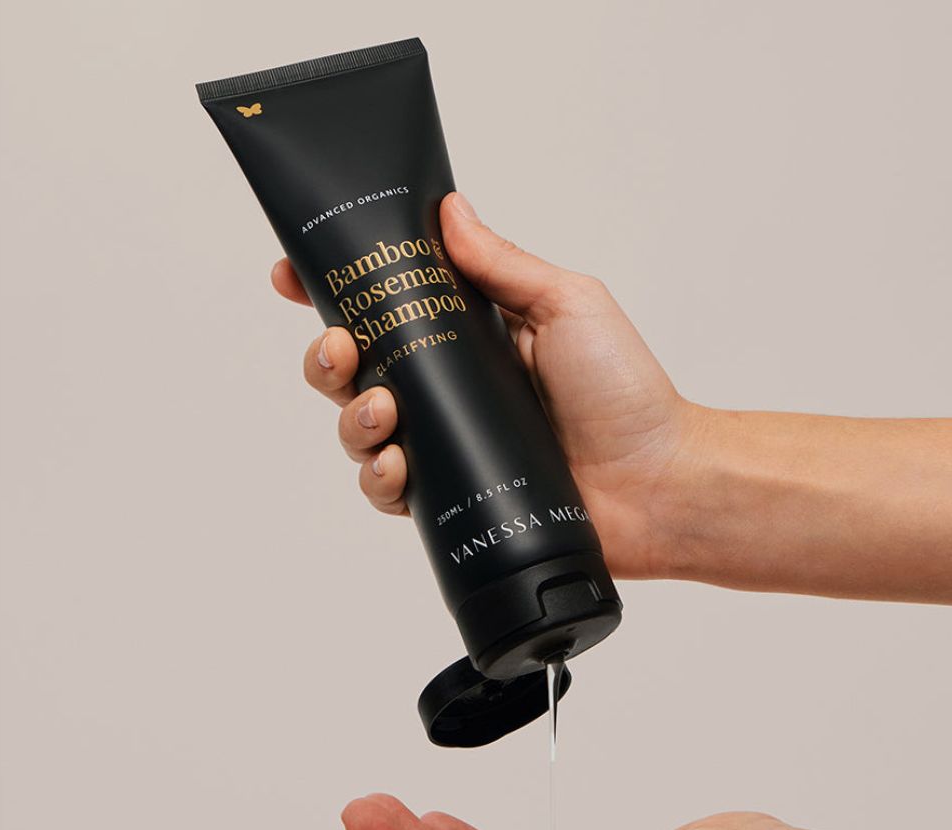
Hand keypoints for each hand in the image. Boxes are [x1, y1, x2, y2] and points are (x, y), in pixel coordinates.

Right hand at [272, 191, 690, 577]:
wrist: (656, 484)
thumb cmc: (623, 392)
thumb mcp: (566, 304)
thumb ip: (502, 263)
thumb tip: (449, 209)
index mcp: (468, 336)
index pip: (388, 308)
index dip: (335, 292)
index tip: (294, 275)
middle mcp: (448, 390)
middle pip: (356, 371)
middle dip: (327, 357)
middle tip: (340, 348)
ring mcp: (445, 445)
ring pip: (360, 430)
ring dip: (351, 417)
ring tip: (382, 411)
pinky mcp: (449, 499)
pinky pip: (387, 491)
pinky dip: (378, 478)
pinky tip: (396, 468)